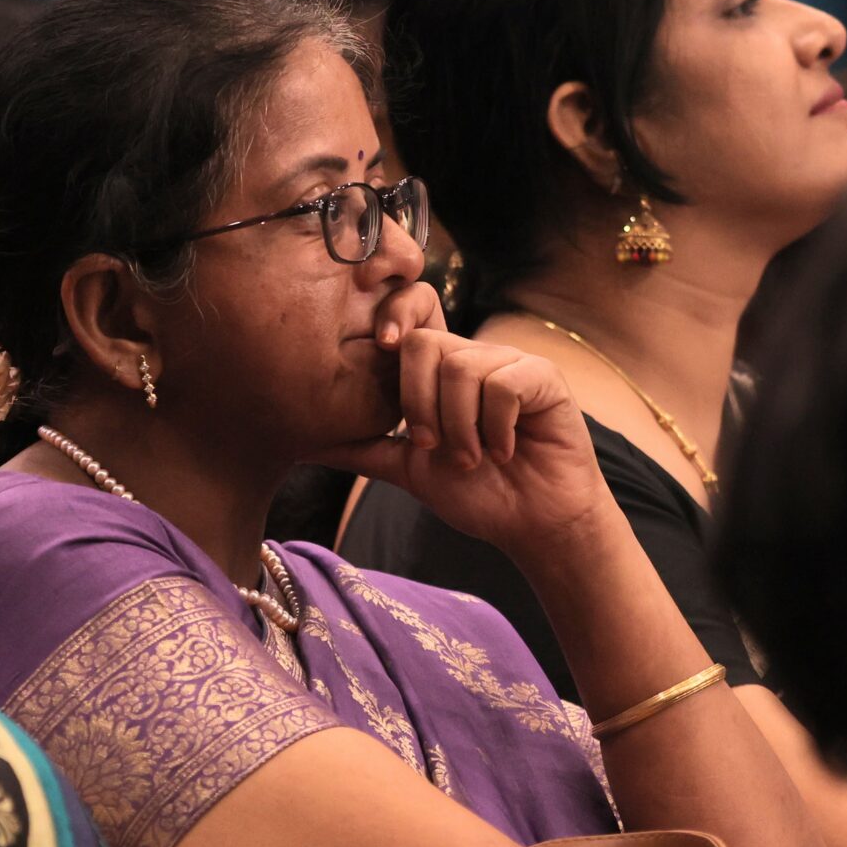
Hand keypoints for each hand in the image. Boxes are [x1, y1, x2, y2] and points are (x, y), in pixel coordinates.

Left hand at [316, 286, 615, 564]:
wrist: (533, 525)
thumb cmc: (478, 494)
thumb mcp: (408, 470)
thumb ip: (362, 449)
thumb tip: (303, 443)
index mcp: (442, 372)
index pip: (411, 325)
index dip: (394, 321)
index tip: (381, 346)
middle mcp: (475, 358)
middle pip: (426, 344)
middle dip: (419, 404)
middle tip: (433, 447)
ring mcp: (510, 364)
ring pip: (461, 367)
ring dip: (460, 427)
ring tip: (475, 459)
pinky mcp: (544, 377)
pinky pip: (503, 383)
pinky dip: (497, 427)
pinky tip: (507, 450)